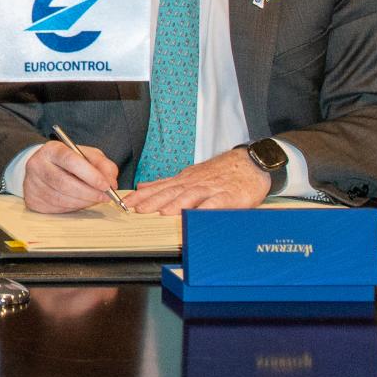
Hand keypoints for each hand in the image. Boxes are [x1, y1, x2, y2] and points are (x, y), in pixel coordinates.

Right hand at [22, 141, 120, 213]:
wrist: (43, 168)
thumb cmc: (69, 162)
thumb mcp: (87, 155)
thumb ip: (103, 165)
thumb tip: (111, 183)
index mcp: (52, 149)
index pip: (70, 160)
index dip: (90, 174)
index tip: (106, 185)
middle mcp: (37, 165)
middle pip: (64, 183)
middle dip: (89, 192)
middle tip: (106, 197)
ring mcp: (32, 183)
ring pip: (61, 198)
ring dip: (83, 202)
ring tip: (94, 199)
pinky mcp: (32, 199)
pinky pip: (57, 208)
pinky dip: (73, 207)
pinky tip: (80, 202)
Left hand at [127, 148, 273, 213]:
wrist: (251, 162)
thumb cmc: (221, 173)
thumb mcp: (191, 175)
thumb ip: (169, 183)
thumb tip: (144, 186)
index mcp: (185, 180)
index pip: (159, 187)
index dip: (142, 195)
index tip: (125, 203)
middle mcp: (195, 183)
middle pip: (171, 191)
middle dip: (153, 201)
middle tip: (138, 209)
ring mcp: (212, 189)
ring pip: (192, 195)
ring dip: (177, 203)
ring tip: (163, 212)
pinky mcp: (230, 196)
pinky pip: (218, 202)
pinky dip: (207, 208)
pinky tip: (198, 214)